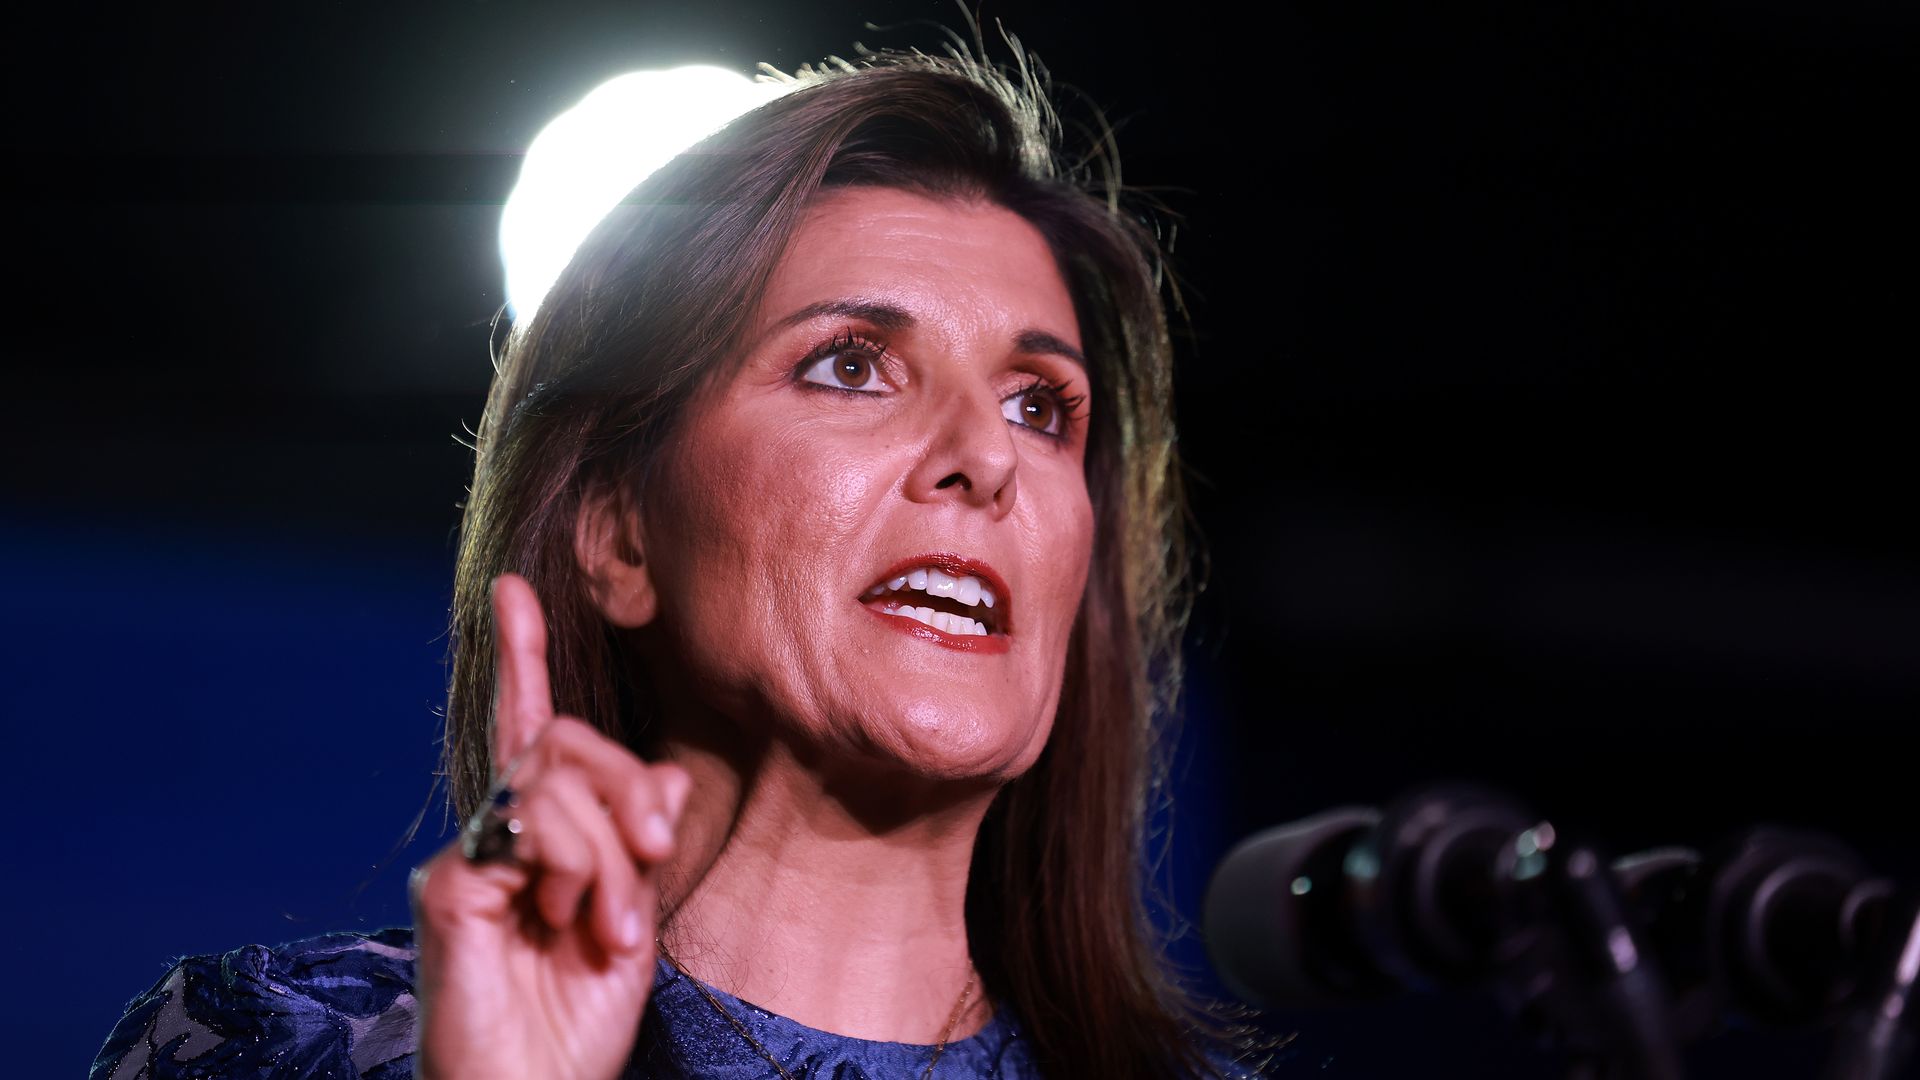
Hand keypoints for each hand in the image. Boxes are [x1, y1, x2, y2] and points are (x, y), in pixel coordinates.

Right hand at [410, 573, 690, 1079]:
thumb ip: (642, 844)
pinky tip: (572, 921)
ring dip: (610, 852)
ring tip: (606, 926)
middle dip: (629, 790)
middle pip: (567, 743)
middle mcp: (494, 837)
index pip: (531, 731)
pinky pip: (531, 828)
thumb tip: (665, 779)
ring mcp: (467, 859)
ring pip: (557, 779)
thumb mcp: (633, 919)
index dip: (521, 657)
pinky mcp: (450, 887)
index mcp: (539, 839)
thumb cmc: (576, 1022)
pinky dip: (578, 868)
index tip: (512, 590)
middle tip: (651, 863)